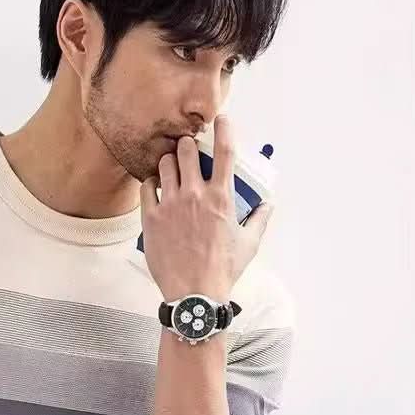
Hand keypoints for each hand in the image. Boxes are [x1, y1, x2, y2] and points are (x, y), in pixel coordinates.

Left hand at [138, 113, 273, 300]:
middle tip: (188, 152)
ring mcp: (171, 205)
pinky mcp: (151, 218)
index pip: (224, 151)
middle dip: (187, 145)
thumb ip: (260, 219)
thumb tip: (268, 205)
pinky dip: (152, 182)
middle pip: (186, 149)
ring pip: (165, 163)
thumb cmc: (223, 270)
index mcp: (221, 198)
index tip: (222, 119)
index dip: (224, 129)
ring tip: (172, 170)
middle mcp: (195, 195)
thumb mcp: (249, 244)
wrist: (194, 294)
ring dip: (169, 161)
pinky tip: (156, 188)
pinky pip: (147, 187)